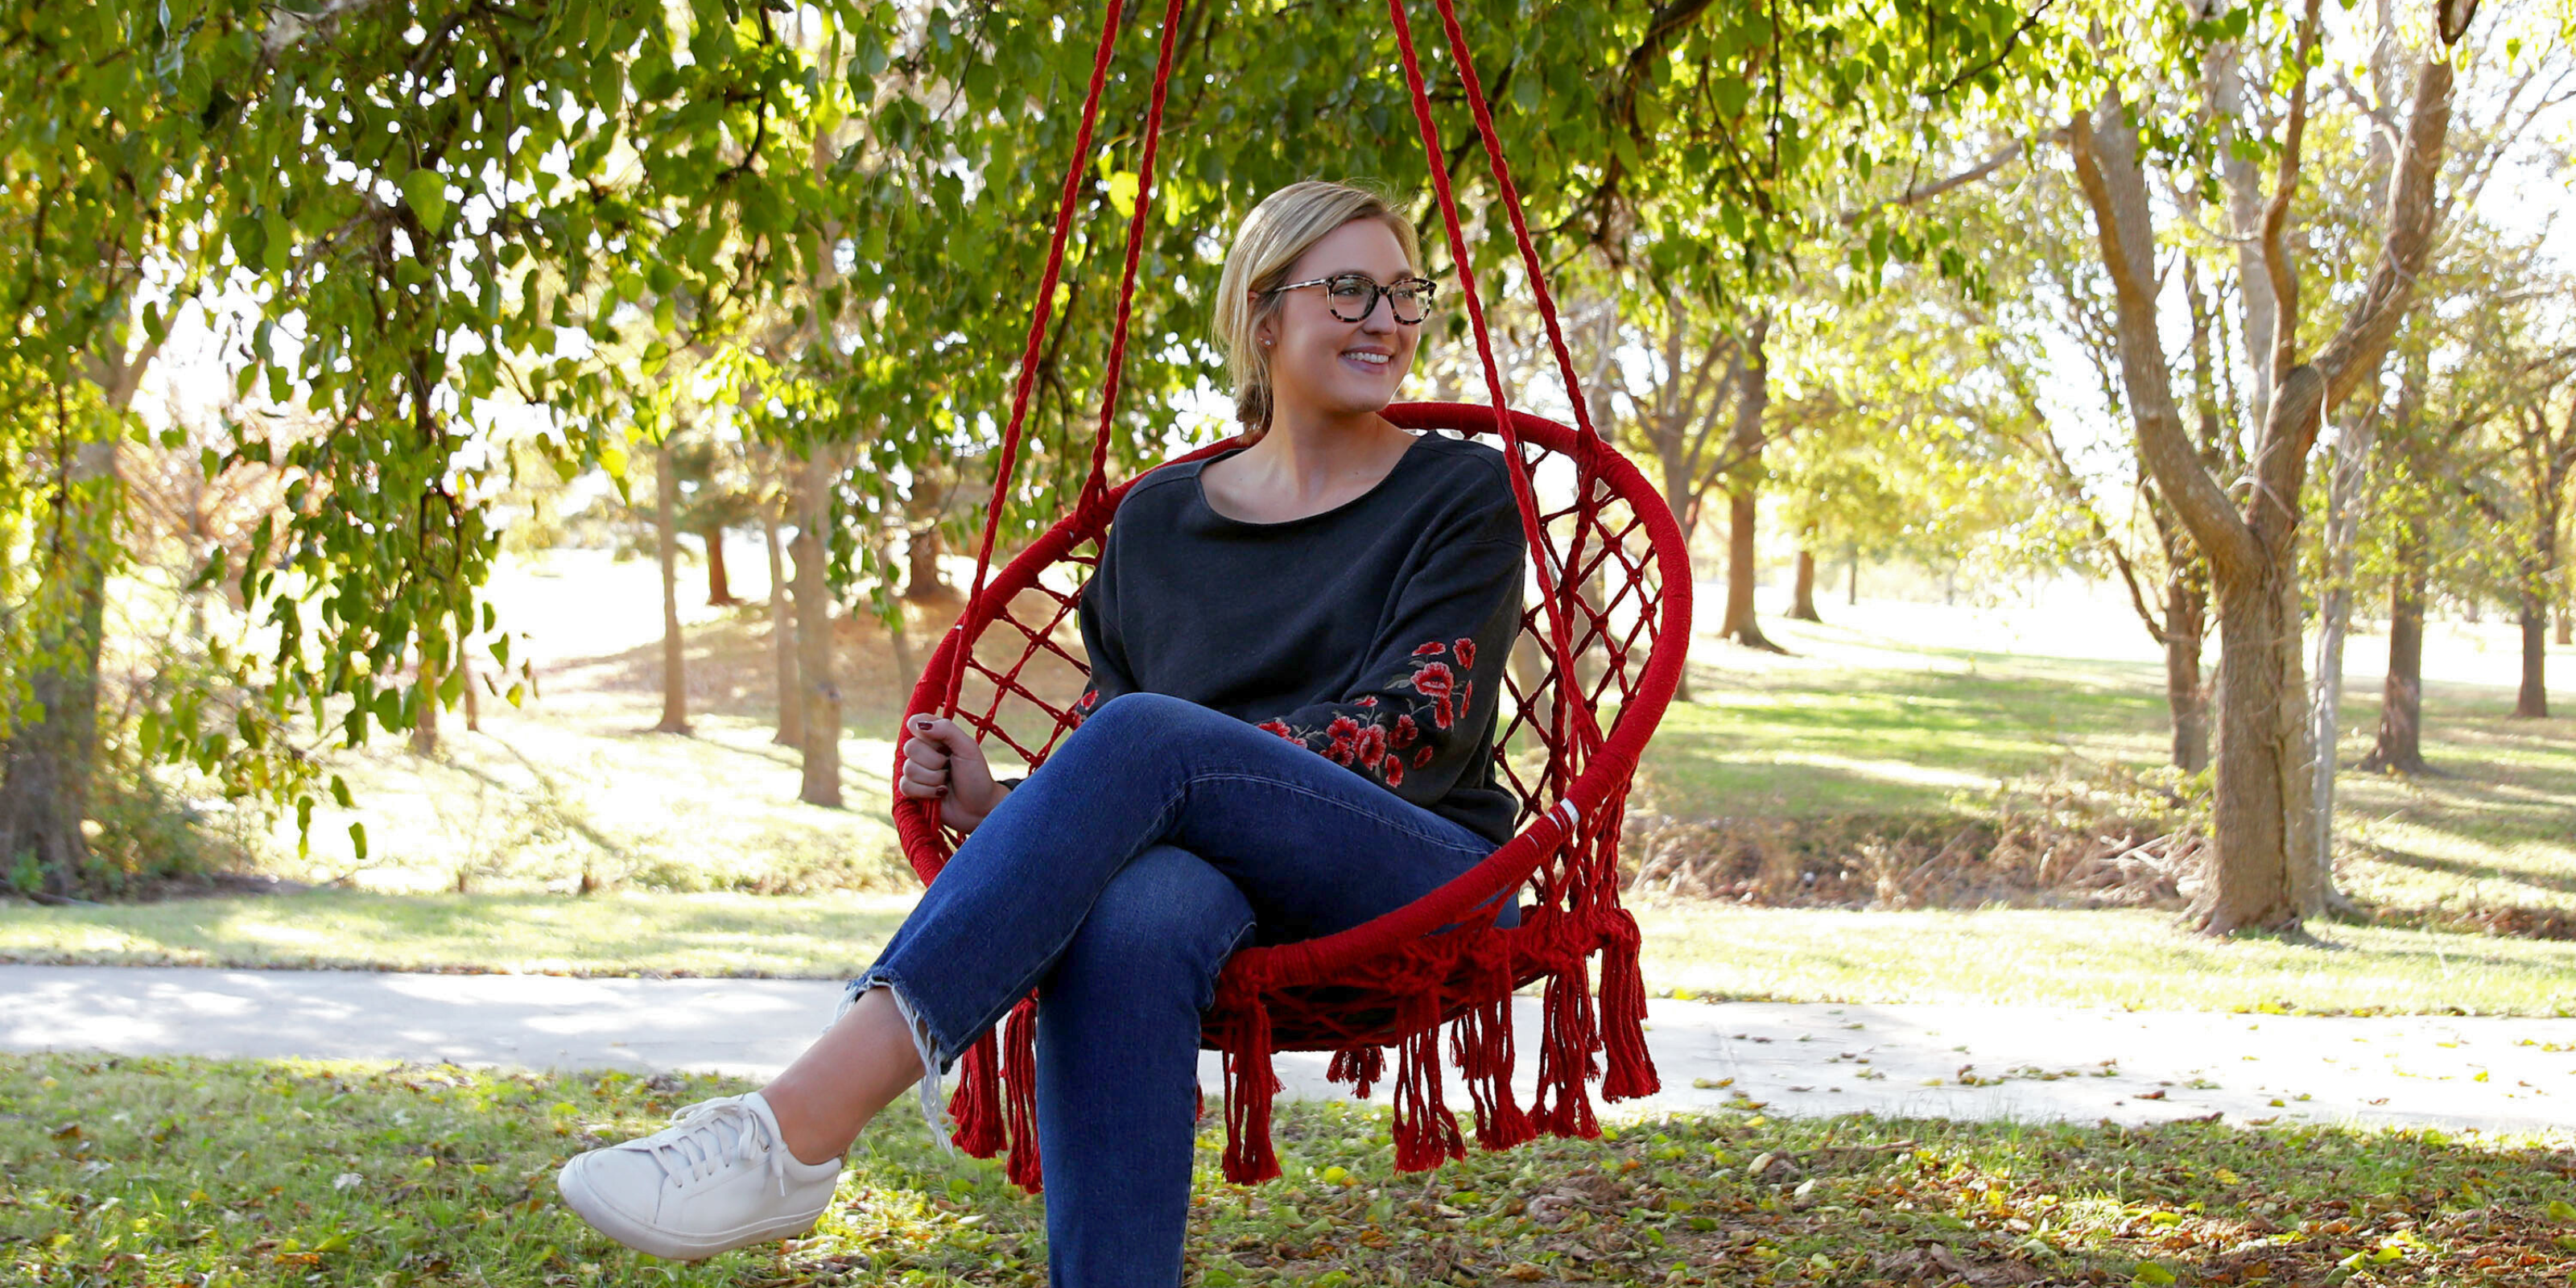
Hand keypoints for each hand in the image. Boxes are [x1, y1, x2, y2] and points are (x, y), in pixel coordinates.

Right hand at [897, 714, 1009, 832]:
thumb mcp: (967, 748)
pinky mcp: (912, 790)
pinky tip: (940, 793)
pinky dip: (927, 791)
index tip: (940, 743)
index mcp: (935, 735)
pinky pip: (906, 786)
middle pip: (910, 747)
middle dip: (934, 761)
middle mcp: (923, 751)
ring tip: (946, 782)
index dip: (923, 731)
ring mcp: (916, 771)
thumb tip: (919, 724)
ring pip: (909, 769)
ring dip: (933, 778)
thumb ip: (946, 730)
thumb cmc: (976, 776)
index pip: (914, 722)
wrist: (979, 808)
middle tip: (949, 766)